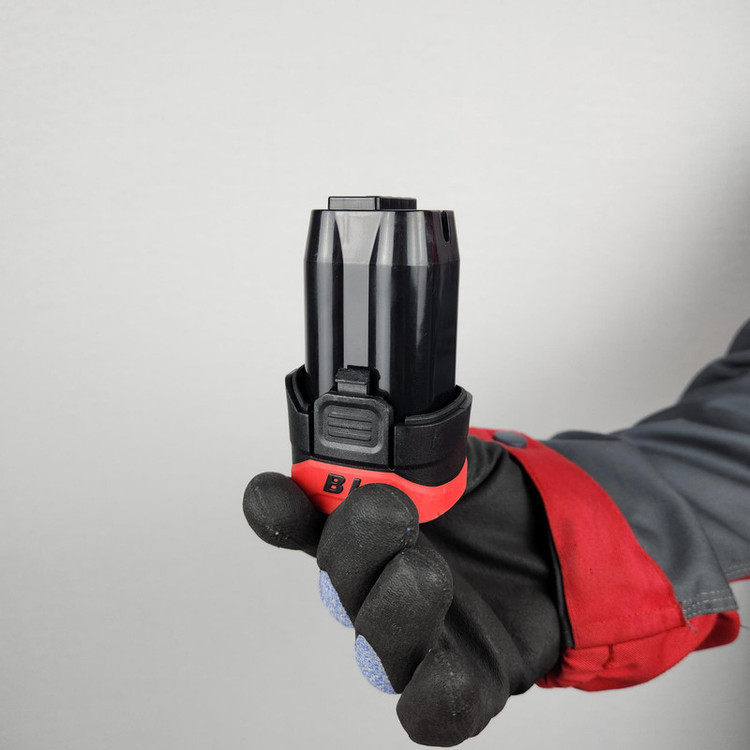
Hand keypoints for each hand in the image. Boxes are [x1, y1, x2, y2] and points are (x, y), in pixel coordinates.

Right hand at [243, 436, 561, 745]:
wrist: (562, 547)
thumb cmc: (498, 506)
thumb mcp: (461, 459)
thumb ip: (413, 450)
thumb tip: (375, 431)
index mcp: (367, 530)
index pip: (307, 522)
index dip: (280, 511)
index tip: (272, 492)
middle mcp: (380, 587)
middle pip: (340, 583)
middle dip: (355, 546)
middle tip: (383, 509)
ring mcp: (420, 640)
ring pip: (378, 647)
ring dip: (392, 609)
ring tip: (424, 571)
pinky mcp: (468, 683)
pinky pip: (433, 710)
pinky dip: (432, 694)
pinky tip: (444, 665)